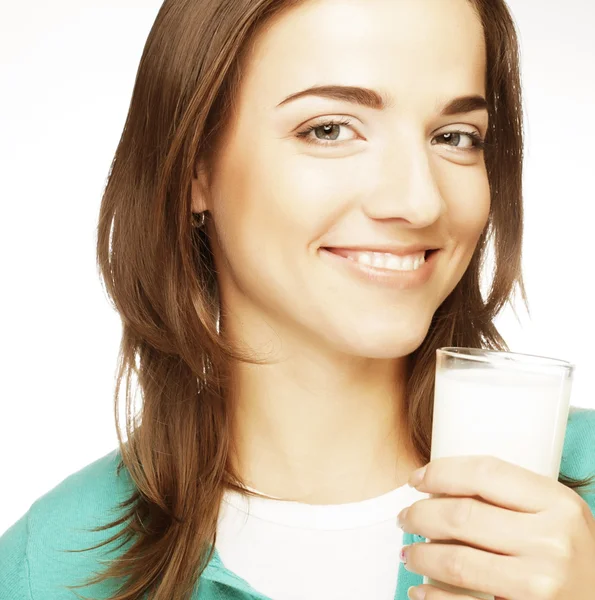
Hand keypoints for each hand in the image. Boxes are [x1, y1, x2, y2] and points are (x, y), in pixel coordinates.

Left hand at [397, 455, 594, 599]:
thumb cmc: (576, 558)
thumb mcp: (557, 517)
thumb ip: (513, 499)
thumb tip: (441, 489)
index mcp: (559, 503)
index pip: (484, 473)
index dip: (440, 472)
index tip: (417, 479)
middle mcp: (552, 541)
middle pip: (461, 515)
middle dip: (420, 514)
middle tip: (406, 517)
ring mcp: (540, 584)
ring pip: (454, 560)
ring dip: (420, 555)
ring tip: (409, 553)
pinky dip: (433, 597)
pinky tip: (421, 591)